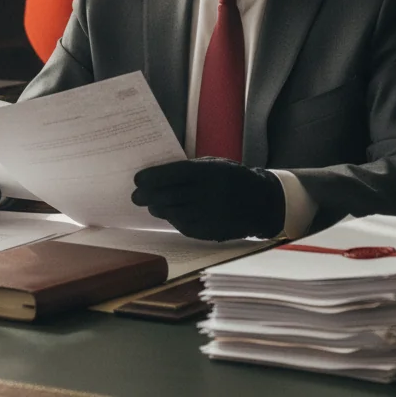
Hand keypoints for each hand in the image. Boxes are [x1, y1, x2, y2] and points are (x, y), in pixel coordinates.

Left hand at [131, 158, 284, 240]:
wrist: (259, 202)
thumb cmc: (232, 178)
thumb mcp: (215, 165)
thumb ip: (192, 170)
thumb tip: (161, 175)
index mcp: (209, 172)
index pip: (174, 174)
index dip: (153, 177)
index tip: (138, 178)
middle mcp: (208, 193)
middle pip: (170, 195)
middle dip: (148, 196)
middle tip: (136, 196)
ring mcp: (208, 214)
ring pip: (173, 212)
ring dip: (158, 209)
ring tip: (150, 205)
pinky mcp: (209, 231)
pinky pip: (184, 225)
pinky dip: (173, 219)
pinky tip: (169, 213)